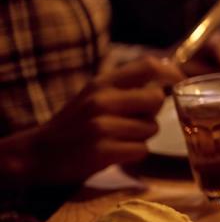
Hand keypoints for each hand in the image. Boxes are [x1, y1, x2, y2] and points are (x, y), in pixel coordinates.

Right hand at [0, 57, 182, 185]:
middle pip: (156, 99)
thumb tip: (167, 77)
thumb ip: (126, 86)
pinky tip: (116, 153)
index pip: (147, 66)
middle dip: (152, 113)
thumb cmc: (75, 124)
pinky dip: (134, 155)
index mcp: (102, 83)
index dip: (171, 72)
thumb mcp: (94, 95)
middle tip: (134, 122)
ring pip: (151, 128)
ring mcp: (101, 126)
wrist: (37, 153)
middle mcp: (102, 100)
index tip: (180, 82)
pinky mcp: (102, 151)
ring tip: (118, 139)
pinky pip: (141, 150)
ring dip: (141, 137)